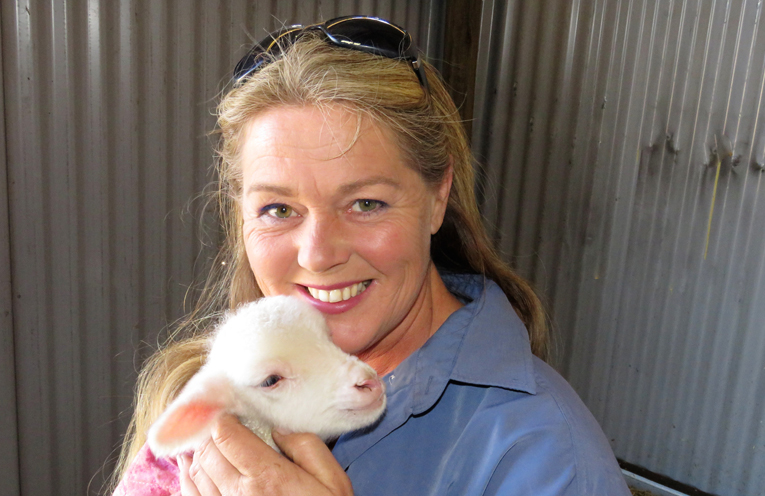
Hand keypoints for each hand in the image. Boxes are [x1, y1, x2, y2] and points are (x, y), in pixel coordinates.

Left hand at [177, 414, 352, 495]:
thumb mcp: (332, 480)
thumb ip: (307, 446)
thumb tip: (279, 429)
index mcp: (267, 476)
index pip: (225, 435)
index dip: (224, 417)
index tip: (230, 411)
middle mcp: (239, 494)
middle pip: (206, 451)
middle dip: (211, 433)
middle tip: (221, 425)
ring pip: (195, 473)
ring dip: (199, 453)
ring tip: (207, 440)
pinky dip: (186, 478)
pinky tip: (188, 466)